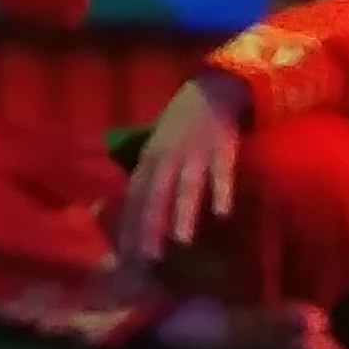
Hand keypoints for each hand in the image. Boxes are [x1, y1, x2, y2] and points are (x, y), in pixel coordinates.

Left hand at [118, 78, 249, 264]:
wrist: (210, 90)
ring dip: (183, 213)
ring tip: (181, 241)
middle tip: (148, 258)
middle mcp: (166, 157)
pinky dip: (221, 191)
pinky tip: (222, 213)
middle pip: (155, 195)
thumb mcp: (156, 149)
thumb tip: (133, 212)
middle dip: (150, 226)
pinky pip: (221, 172)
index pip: (134, 197)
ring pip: (186, 187)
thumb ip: (147, 177)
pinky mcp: (221, 148)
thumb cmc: (180, 127)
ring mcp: (194, 152)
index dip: (130, 225)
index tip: (125, 255)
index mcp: (148, 159)